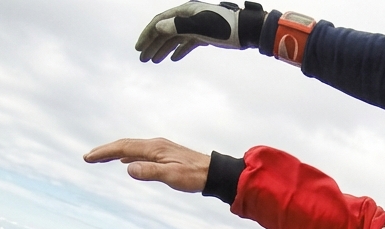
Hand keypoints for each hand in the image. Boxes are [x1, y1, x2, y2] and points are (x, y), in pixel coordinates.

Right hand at [84, 138, 209, 192]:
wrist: (214, 173)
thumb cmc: (194, 176)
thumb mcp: (172, 176)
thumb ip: (150, 172)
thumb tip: (128, 168)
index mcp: (154, 148)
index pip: (123, 148)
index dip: (105, 152)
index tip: (89, 157)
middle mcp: (155, 145)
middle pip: (124, 145)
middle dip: (105, 151)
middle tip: (88, 157)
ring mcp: (160, 149)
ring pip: (131, 148)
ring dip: (115, 153)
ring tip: (101, 158)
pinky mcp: (164, 154)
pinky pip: (140, 152)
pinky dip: (128, 155)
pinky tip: (125, 162)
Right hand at [136, 2, 263, 62]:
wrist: (245, 31)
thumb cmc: (225, 27)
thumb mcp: (201, 26)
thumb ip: (179, 26)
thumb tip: (158, 27)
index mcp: (184, 12)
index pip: (159, 23)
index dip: (147, 35)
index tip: (139, 48)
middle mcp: (187, 17)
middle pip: (165, 31)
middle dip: (152, 45)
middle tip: (143, 59)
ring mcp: (196, 26)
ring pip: (175, 38)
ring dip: (163, 49)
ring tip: (154, 61)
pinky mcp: (204, 35)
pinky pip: (188, 43)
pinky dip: (180, 50)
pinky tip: (174, 59)